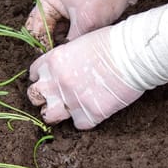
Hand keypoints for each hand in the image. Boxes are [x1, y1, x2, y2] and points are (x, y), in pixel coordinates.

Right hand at [25, 0, 167, 47]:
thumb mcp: (84, 24)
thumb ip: (69, 43)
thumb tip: (62, 60)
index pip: (36, 27)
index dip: (43, 44)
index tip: (52, 59)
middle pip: (44, 28)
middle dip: (52, 42)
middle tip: (62, 58)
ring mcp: (61, 3)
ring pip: (56, 29)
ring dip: (62, 40)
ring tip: (72, 52)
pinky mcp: (73, 8)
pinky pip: (66, 27)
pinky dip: (71, 35)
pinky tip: (77, 44)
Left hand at [27, 2, 167, 129]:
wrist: (134, 53)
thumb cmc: (113, 43)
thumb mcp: (81, 43)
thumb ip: (67, 59)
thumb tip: (66, 70)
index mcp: (54, 60)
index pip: (34, 73)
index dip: (41, 78)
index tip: (48, 81)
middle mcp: (58, 81)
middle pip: (34, 96)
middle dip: (43, 97)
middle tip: (55, 98)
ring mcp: (72, 99)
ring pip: (49, 116)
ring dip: (56, 113)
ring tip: (68, 110)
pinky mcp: (90, 113)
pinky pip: (78, 124)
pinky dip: (86, 119)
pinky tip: (94, 110)